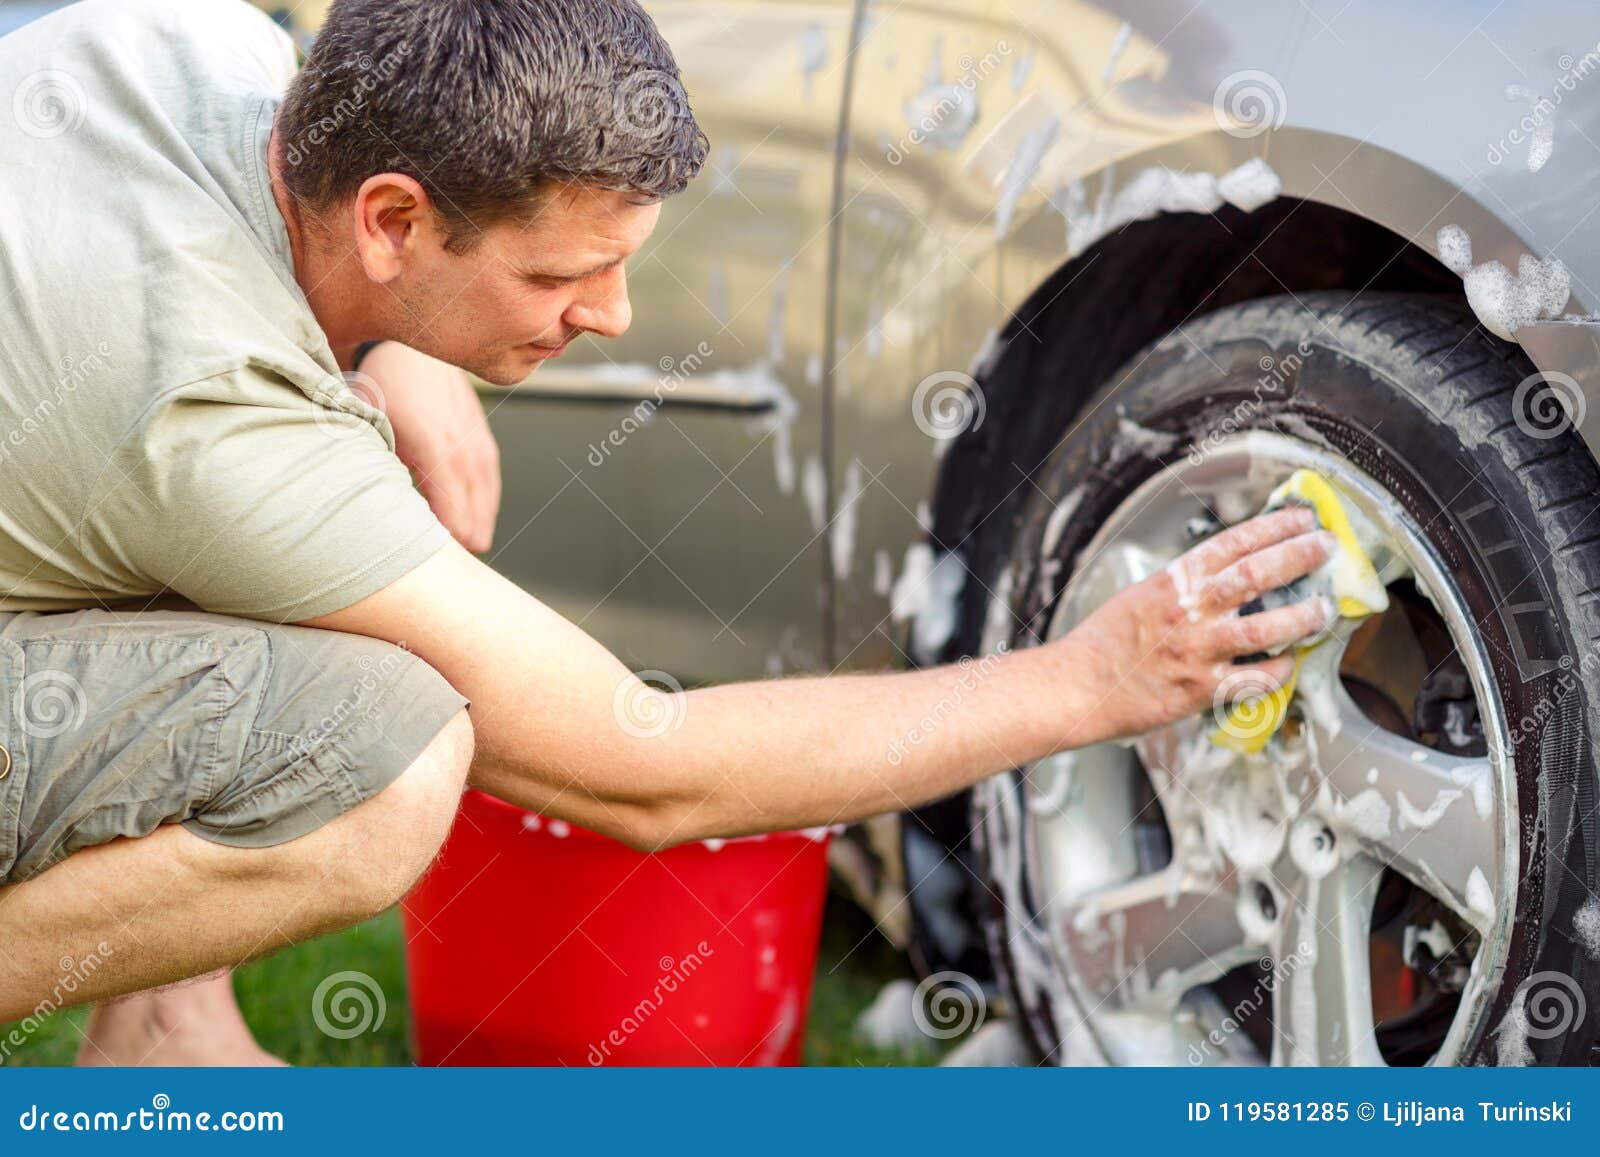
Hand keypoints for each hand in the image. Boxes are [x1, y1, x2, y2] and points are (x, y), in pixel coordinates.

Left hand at [353, 343, 501, 552]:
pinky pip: (490, 483)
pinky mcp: (483, 440)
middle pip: (473, 513)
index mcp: (435, 449)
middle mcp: (464, 449)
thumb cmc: (381, 388)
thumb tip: (375, 507)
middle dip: (461, 542)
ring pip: (486, 500)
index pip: (451, 512)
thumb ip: (375, 468)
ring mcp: (478, 444)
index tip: (432, 566)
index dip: (444, 544)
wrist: (408, 349)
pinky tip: (476, 523)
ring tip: (463, 552)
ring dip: (476, 527)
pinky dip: (483, 507)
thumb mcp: (368, 427)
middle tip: (444, 567)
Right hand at [1059, 506, 1334, 742]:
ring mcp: (1197, 649)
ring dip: (1303, 616)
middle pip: (1257, 574)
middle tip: (1325, 547)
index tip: (1301, 518)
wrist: (1077, 685)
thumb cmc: (1103, 644)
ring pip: (1266, 627)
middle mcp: (1189, 610)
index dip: (1273, 526)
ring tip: (1323, 610)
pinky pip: (1254, 679)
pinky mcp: (1201, 689)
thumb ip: (1183, 588)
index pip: (1233, 542)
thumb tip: (1224, 580)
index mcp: (1173, 582)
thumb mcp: (1140, 597)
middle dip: (1299, 556)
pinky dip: (1280, 671)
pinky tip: (1291, 665)